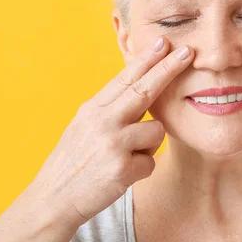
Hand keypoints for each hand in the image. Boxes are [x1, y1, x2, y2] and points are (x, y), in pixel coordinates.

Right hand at [28, 37, 193, 226]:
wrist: (53, 199)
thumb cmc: (75, 160)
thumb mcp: (85, 126)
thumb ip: (111, 108)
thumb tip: (141, 86)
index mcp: (93, 109)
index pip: (125, 78)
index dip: (147, 59)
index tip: (163, 41)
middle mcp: (102, 122)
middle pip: (144, 90)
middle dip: (168, 69)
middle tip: (188, 52)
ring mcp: (112, 144)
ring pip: (156, 131)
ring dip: (147, 146)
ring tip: (123, 158)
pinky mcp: (121, 169)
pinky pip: (151, 162)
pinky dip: (141, 169)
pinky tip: (120, 175)